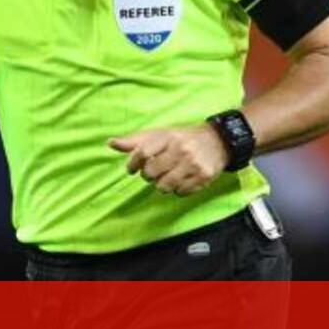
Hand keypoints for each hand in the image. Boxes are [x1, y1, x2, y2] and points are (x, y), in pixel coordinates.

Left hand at [108, 124, 229, 195]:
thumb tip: (110, 143)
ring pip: (164, 186)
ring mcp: (193, 165)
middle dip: (148, 175)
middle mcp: (181, 150)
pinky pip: (181, 193)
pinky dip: (177, 190)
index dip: (133, 163)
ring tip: (167, 176)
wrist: (217, 141)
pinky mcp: (203, 178)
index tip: (131, 168)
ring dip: (161, 185)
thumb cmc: (182, 139)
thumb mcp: (160, 135)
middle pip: (151, 172)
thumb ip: (135, 141)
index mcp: (168, 137)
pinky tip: (180, 180)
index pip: (142, 152)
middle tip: (153, 171)